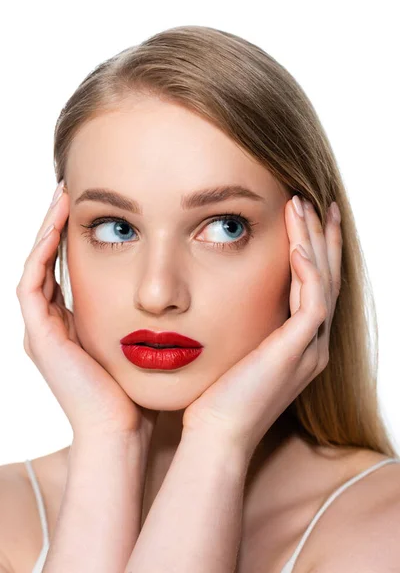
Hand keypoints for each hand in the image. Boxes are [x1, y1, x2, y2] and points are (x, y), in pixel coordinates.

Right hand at [16, 180, 158, 445]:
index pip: (68, 271)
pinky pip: (32, 282)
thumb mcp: (145, 343)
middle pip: (48, 263)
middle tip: (70, 191)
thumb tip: (182, 291)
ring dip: (48, 230)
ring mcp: (40, 331)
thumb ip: (151, 316)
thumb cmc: (141, 392)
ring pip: (36, 265)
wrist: (123, 433)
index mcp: (74, 327)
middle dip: (58, 226)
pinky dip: (43, 251)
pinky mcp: (38, 336)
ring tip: (62, 195)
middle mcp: (51, 326)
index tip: (97, 209)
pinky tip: (60, 223)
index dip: (76, 238)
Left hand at [182, 196, 341, 462]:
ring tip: (303, 205)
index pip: (316, 285)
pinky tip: (296, 245)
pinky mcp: (297, 352)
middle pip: (329, 277)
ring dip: (313, 241)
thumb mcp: (235, 347)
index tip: (304, 218)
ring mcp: (310, 348)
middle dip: (323, 237)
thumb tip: (226, 292)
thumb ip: (245, 322)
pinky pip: (313, 301)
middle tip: (317, 202)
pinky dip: (308, 270)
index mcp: (299, 342)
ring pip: (324, 282)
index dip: (315, 250)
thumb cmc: (215, 394)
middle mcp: (312, 343)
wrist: (215, 433)